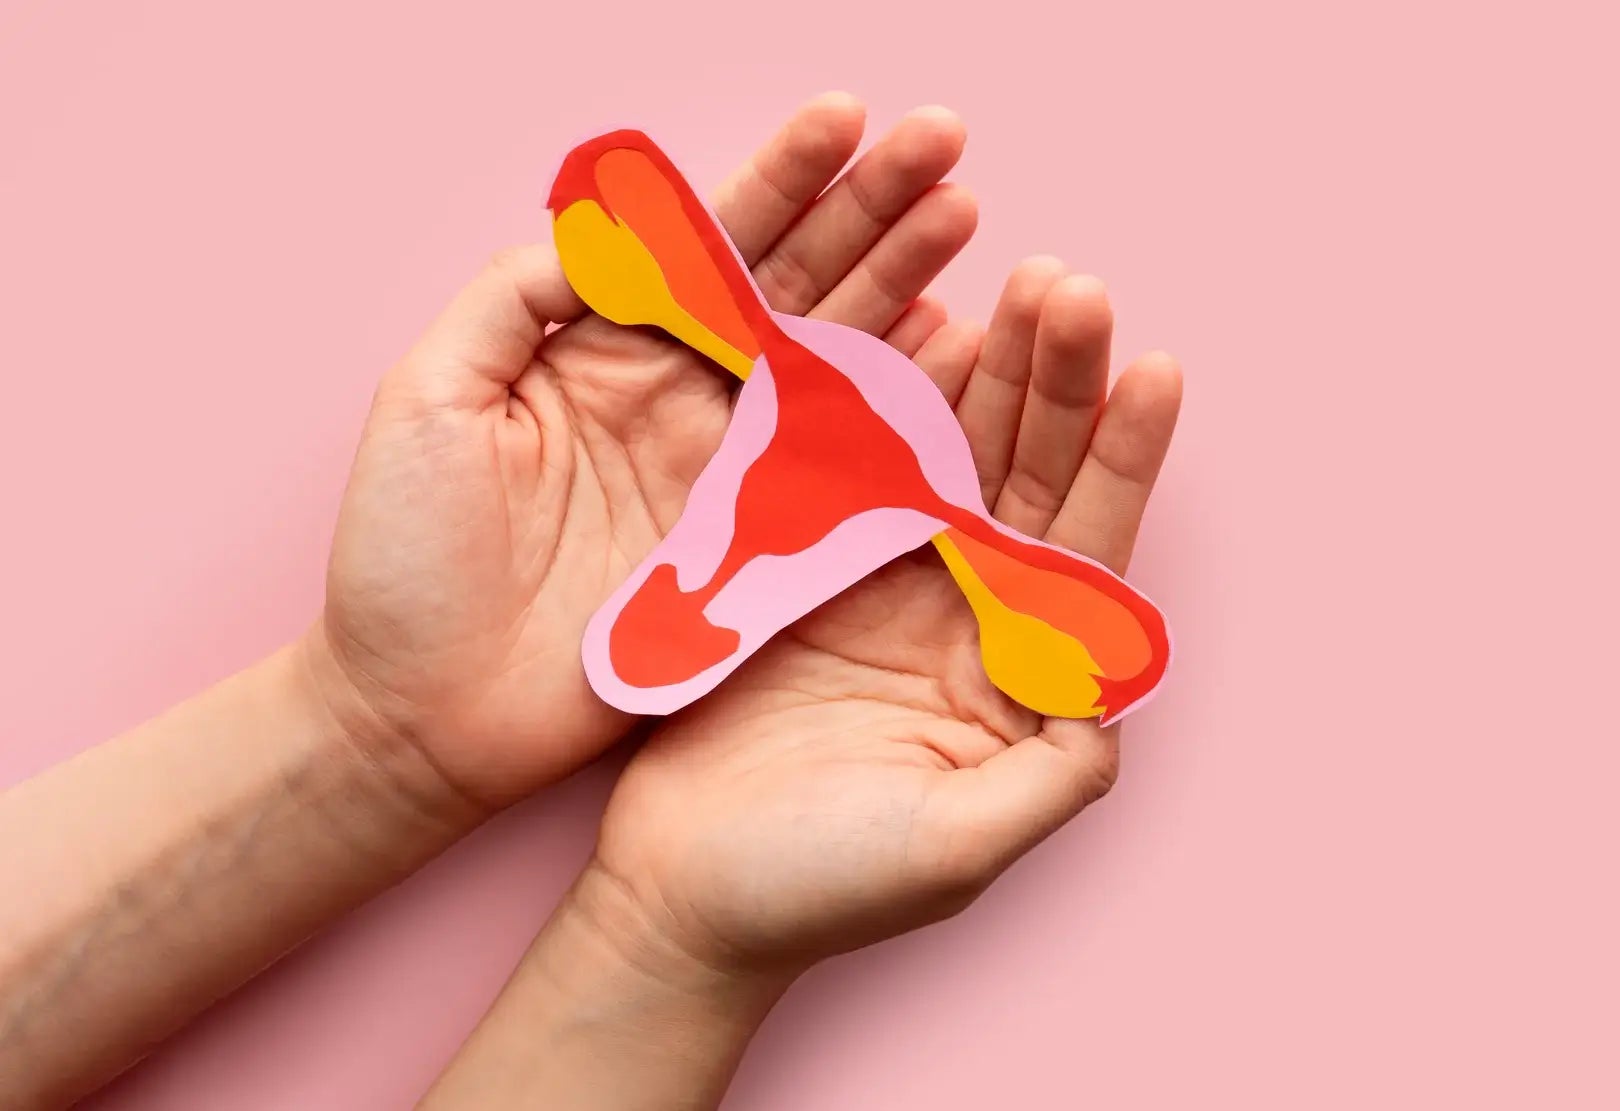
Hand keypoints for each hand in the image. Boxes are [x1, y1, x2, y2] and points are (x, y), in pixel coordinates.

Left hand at [312, 94, 978, 810]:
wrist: (422, 714)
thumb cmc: (402, 557)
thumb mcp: (431, 394)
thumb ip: (519, 296)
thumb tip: (616, 232)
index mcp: (606, 347)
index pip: (709, 241)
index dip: (781, 176)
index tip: (848, 116)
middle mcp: (684, 396)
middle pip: (795, 281)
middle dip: (871, 209)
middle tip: (945, 146)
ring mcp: (730, 472)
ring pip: (837, 358)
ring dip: (905, 286)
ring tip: (965, 217)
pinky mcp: (759, 550)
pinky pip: (847, 469)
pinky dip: (906, 412)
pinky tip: (957, 349)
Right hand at [589, 261, 1182, 974]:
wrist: (678, 897)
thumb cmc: (819, 892)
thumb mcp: (956, 849)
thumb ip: (1051, 779)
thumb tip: (1116, 701)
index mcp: (1019, 680)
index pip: (1087, 551)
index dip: (1122, 461)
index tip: (1156, 369)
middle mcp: (968, 618)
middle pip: (1029, 479)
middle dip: (1055, 383)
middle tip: (1069, 286)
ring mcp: (887, 583)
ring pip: (953, 453)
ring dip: (987, 370)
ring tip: (1016, 279)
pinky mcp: (805, 563)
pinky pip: (855, 460)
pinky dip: (882, 394)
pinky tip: (914, 325)